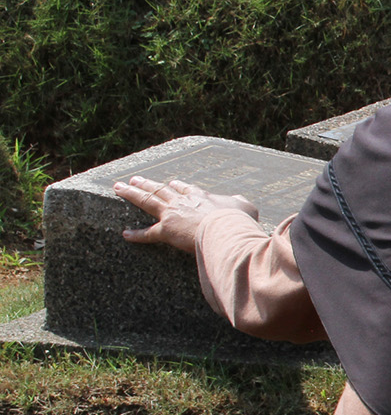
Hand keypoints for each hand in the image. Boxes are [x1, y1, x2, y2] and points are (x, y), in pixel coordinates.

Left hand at [113, 176, 258, 252]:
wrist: (224, 228)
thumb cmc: (236, 220)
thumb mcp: (246, 207)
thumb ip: (240, 202)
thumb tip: (239, 202)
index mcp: (201, 196)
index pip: (184, 188)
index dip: (176, 186)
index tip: (171, 183)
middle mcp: (183, 201)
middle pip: (161, 189)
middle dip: (147, 184)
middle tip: (134, 179)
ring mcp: (172, 214)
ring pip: (148, 201)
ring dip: (132, 194)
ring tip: (120, 188)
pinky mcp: (166, 230)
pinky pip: (148, 233)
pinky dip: (136, 235)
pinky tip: (126, 234)